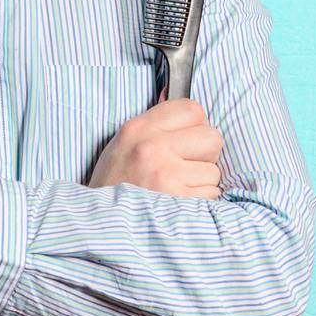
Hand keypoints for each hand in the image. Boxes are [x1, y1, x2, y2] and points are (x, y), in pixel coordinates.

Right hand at [87, 82, 223, 198]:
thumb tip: (172, 91)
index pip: (192, 109)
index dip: (195, 126)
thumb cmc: (114, 182)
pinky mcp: (179, 201)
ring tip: (176, 188)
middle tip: (184, 167)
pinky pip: (212, 194)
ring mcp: (167, 175)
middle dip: (205, 155)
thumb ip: (152, 122)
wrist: (100, 224)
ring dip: (201, 182)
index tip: (184, 141)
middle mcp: (152, 147)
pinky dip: (201, 201)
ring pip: (214, 171)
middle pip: (212, 138)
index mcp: (138, 129)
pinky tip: (178, 203)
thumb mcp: (123, 143)